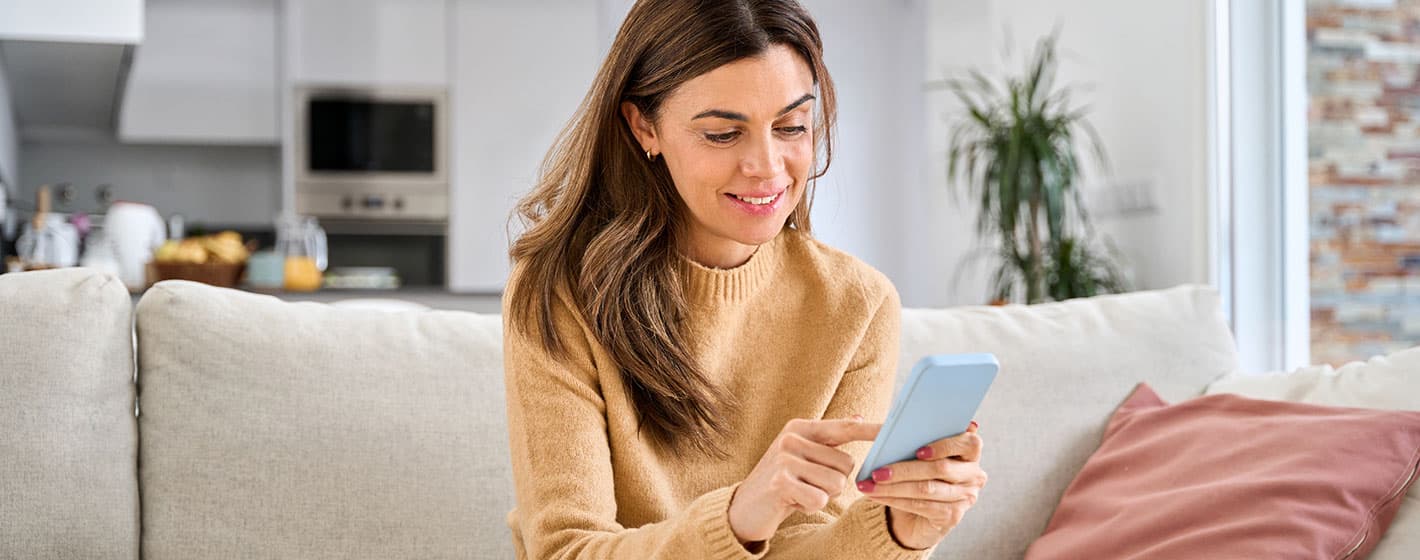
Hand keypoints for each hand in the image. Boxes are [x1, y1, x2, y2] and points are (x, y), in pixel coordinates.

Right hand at [728, 416, 880, 544]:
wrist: (744, 507)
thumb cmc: (782, 481)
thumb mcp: (803, 455)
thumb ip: (829, 439)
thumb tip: (860, 418)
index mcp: (800, 427)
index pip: (844, 427)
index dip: (871, 430)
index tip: (894, 430)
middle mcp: (792, 438)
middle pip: (846, 464)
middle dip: (834, 481)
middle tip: (808, 484)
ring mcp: (785, 459)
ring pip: (837, 484)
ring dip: (823, 495)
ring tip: (800, 492)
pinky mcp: (781, 482)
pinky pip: (820, 499)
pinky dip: (811, 506)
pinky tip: (794, 502)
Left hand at [858, 421, 986, 549]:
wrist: (919, 513)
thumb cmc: (919, 474)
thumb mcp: (918, 455)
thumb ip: (915, 440)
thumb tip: (888, 430)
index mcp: (970, 452)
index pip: (970, 443)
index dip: (945, 446)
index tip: (918, 451)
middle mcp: (974, 475)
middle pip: (940, 469)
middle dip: (904, 469)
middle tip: (876, 472)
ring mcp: (965, 497)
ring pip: (926, 489)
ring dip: (893, 487)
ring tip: (870, 485)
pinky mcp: (952, 516)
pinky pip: (920, 505)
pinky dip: (895, 500)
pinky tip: (876, 496)